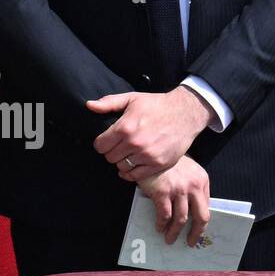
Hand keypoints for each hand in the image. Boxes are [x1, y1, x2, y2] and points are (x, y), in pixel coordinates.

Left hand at [88, 86, 212, 178]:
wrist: (185, 113)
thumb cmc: (157, 105)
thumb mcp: (132, 99)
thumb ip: (109, 103)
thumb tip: (89, 105)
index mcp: (125, 127)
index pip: (100, 146)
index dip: (101, 143)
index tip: (107, 141)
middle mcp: (135, 143)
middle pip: (109, 157)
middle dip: (111, 152)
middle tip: (119, 146)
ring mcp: (147, 155)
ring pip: (121, 167)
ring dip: (122, 162)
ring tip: (128, 153)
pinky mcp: (158, 164)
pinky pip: (136, 176)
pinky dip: (131, 172)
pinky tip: (133, 163)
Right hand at [137, 155, 209, 246]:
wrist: (151, 151)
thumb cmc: (167, 162)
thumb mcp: (186, 170)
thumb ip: (192, 186)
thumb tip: (190, 209)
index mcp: (202, 180)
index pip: (206, 207)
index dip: (201, 221)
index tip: (197, 230)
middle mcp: (193, 186)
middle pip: (200, 216)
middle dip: (195, 233)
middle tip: (190, 242)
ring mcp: (178, 190)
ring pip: (181, 219)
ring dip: (175, 232)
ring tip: (169, 239)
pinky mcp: (162, 192)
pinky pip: (164, 215)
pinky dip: (162, 224)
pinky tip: (159, 227)